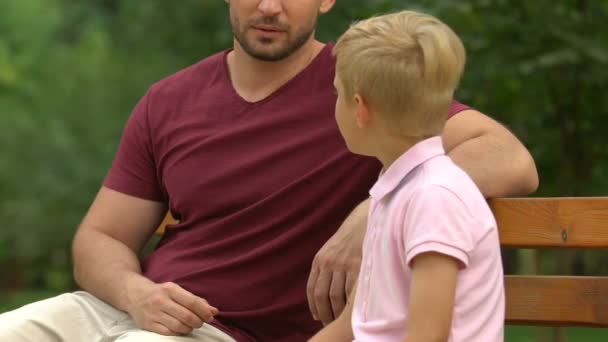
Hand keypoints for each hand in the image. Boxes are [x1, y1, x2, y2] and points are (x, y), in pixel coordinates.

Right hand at [125, 281, 218, 335]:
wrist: (134, 295)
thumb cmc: (161, 293)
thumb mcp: (177, 291)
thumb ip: (195, 300)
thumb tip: (214, 311)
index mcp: (170, 289)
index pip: (192, 302)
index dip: (204, 311)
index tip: (210, 317)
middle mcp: (161, 300)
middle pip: (186, 316)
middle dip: (198, 321)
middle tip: (201, 323)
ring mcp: (153, 313)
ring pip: (178, 326)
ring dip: (189, 328)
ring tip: (191, 326)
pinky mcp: (148, 324)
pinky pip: (168, 332)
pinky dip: (178, 332)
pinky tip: (180, 329)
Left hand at [306, 199, 368, 324]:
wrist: (365, 221)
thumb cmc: (349, 239)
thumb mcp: (331, 249)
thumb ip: (326, 267)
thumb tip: (323, 291)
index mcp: (320, 259)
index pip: (312, 288)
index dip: (314, 305)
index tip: (317, 316)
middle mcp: (329, 262)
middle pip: (322, 295)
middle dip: (324, 313)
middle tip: (329, 323)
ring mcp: (344, 264)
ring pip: (336, 296)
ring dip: (337, 312)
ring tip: (340, 321)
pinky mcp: (358, 265)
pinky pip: (351, 290)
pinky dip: (350, 303)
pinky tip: (352, 310)